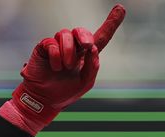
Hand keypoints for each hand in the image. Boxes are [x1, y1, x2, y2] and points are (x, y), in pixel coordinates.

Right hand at [0, 4, 125, 134]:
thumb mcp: (86, 82)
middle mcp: (73, 47)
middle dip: (84, 36)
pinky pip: (51, 43)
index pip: (101, 37)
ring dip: (68, 52)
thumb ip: (93, 66)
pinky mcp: (44, 47)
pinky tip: (55, 67)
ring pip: (65, 34)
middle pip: (81, 31)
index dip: (111, 23)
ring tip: (65, 67)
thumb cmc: (66, 92)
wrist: (45, 100)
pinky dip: (55, 56)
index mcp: (86, 55)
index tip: (121, 9)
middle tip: (85, 46)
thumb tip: (92, 47)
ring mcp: (58, 46)